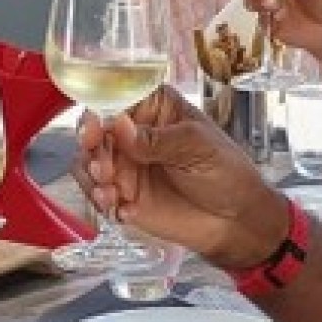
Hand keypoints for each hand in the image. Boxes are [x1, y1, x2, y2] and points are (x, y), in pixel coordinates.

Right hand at [76, 87, 289, 268]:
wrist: (235, 222)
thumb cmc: (226, 173)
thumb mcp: (198, 148)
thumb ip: (158, 140)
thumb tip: (119, 125)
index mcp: (155, 109)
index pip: (115, 99)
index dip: (99, 112)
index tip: (94, 129)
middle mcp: (133, 132)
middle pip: (93, 131)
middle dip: (92, 151)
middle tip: (104, 170)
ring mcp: (125, 163)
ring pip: (87, 162)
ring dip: (92, 178)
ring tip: (112, 194)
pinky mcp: (121, 193)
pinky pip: (95, 192)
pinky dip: (101, 201)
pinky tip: (123, 211)